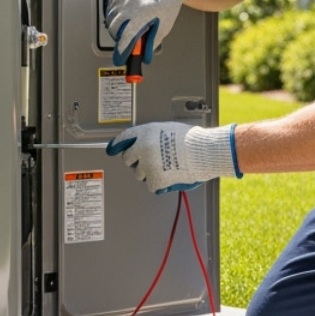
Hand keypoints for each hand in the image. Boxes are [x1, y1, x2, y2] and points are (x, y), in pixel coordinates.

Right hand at [105, 0, 198, 64]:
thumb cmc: (167, 2)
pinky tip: (125, 15)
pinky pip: (110, 7)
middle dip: (118, 39)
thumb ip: (152, 41)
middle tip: (125, 43)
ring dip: (116, 27)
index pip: (127, 36)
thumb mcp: (164, 25)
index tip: (119, 59)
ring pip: (110, 18)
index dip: (122, 50)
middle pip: (115, 28)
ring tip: (127, 27)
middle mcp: (131, 2)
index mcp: (144, 11)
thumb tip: (144, 56)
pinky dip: (115, 15)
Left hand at [105, 122, 239, 194]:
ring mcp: (147, 165)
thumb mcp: (169, 129)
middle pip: (128, 160)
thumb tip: (148, 144)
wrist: (204, 152)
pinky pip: (152, 186)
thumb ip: (154, 136)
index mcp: (145, 133)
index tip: (111, 149)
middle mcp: (142, 148)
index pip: (124, 138)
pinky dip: (160, 185)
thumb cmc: (193, 140)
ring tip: (166, 168)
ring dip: (149, 173)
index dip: (116, 145)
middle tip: (150, 162)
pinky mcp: (155, 180)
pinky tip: (170, 177)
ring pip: (139, 175)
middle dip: (137, 161)